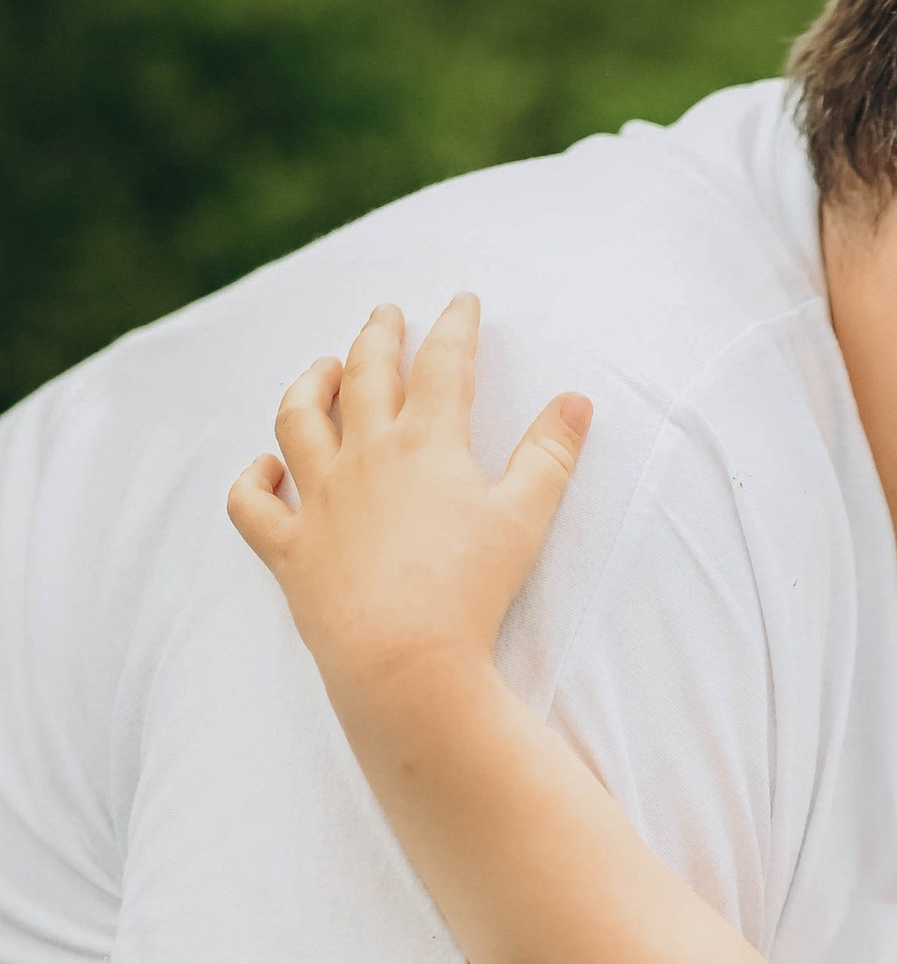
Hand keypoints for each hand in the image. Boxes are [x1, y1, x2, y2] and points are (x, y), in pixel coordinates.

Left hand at [228, 295, 590, 698]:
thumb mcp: (525, 520)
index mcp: (427, 444)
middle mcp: (365, 457)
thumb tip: (576, 401)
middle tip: (385, 315)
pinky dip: (253, 479)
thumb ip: (550, 455)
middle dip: (377, 336)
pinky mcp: (289, 548)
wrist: (405, 662)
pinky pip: (252, 504)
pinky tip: (266, 467)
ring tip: (321, 369)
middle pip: (364, 375)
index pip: (443, 365)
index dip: (454, 327)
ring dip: (308, 386)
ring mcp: (319, 500)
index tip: (461, 302)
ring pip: (297, 421)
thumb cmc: (470, 594)